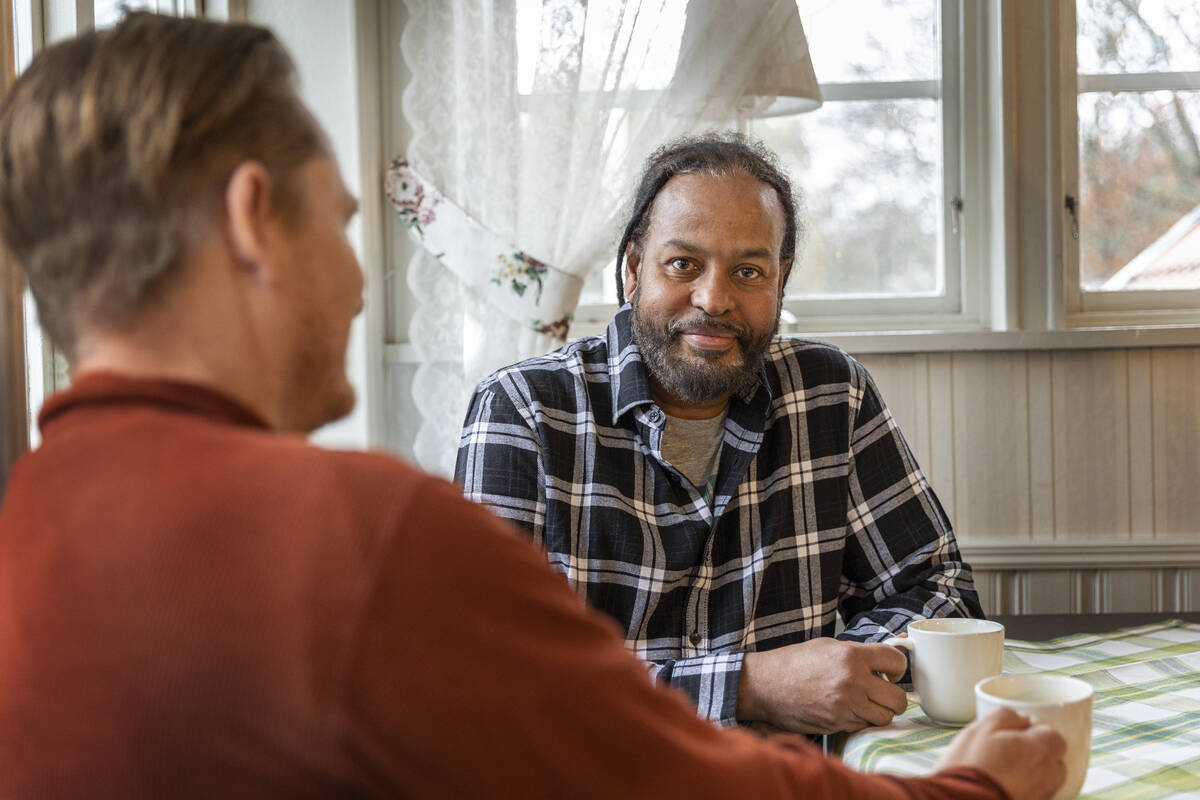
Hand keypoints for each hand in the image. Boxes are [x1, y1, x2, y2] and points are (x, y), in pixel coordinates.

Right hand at [736, 638, 908, 733]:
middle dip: (894, 696)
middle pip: (898, 699)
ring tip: (865, 702)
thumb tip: (892, 653)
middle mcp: (852, 682)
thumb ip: (859, 652)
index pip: (897, 662)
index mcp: (851, 656)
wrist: (766, 684)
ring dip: (879, 711)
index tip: (892, 672)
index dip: (899, 667)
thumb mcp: (828, 647)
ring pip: (884, 717)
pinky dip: (859, 720)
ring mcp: (845, 706)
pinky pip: (863, 726)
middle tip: (883, 692)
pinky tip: (846, 710)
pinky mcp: (837, 724)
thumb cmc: (794, 662)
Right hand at [936, 707, 1066, 799]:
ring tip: (1008, 770)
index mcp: (1038, 750)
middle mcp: (1047, 775)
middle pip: (1055, 761)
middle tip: (1013, 750)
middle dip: (1040, 753)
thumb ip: (1006, 716)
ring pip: (1047, 780)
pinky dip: (1025, 789)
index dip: (1037, 731)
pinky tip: (1003, 785)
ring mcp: (1040, 795)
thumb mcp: (980, 728)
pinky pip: (1035, 794)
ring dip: (1035, 773)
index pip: (1054, 735)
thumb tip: (1020, 718)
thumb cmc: (969, 767)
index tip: (1019, 731)